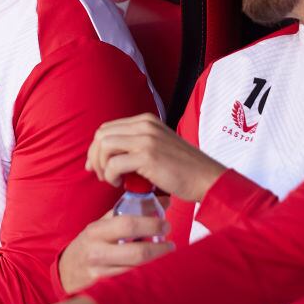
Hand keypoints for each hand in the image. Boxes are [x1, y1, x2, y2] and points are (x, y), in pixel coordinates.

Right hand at [58, 210, 172, 292]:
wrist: (68, 270)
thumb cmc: (90, 244)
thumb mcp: (102, 225)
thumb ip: (129, 212)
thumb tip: (163, 200)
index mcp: (97, 231)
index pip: (127, 225)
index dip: (151, 224)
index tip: (165, 224)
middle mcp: (98, 251)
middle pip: (136, 252)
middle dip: (159, 247)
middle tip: (170, 242)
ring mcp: (102, 271)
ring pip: (137, 268)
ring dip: (155, 259)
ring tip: (164, 251)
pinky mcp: (106, 287)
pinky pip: (131, 278)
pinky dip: (145, 270)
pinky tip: (151, 264)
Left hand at [87, 113, 226, 201]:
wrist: (208, 180)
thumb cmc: (183, 169)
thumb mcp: (158, 146)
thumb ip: (136, 144)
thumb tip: (108, 155)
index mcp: (146, 121)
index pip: (107, 128)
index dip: (96, 147)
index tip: (96, 165)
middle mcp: (144, 125)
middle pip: (102, 135)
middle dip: (94, 156)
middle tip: (99, 174)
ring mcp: (146, 139)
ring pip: (104, 146)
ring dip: (101, 165)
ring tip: (109, 179)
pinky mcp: (148, 156)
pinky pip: (114, 163)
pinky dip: (110, 175)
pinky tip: (118, 183)